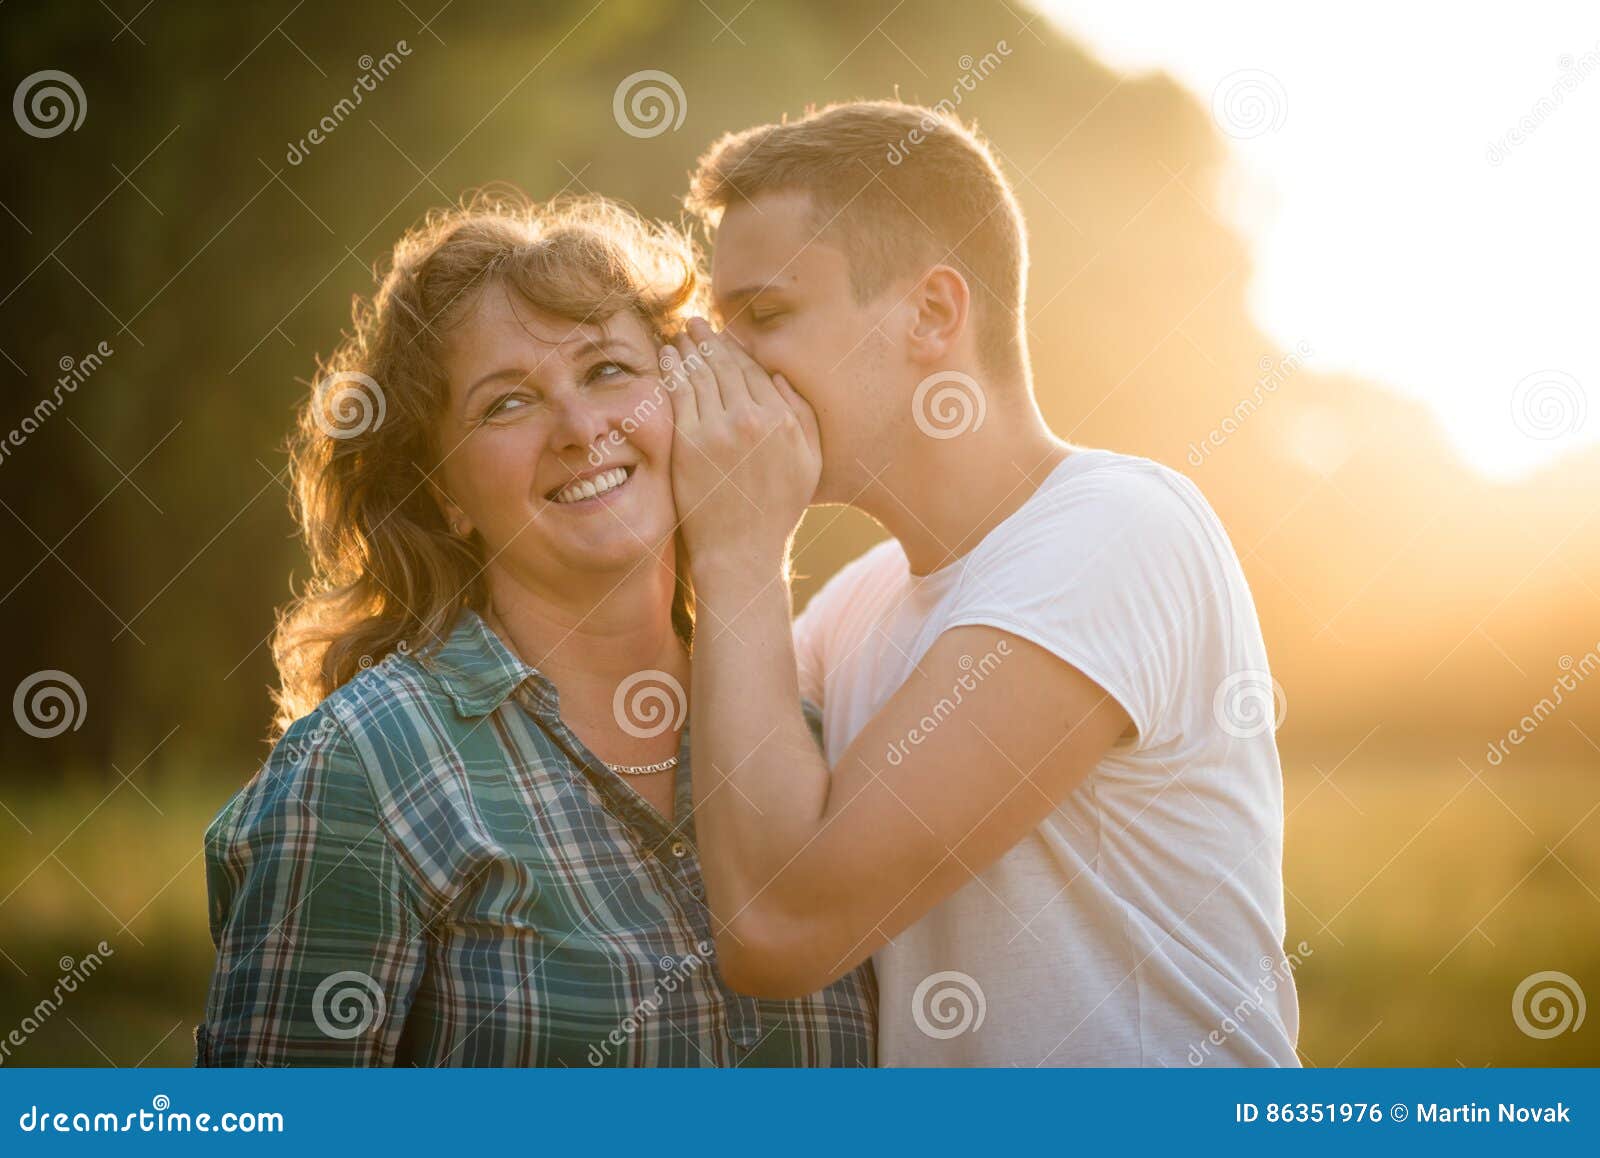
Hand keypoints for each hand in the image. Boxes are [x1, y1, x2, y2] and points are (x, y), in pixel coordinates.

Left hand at [665, 317, 820, 581]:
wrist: (741, 551)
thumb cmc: (777, 511)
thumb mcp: (809, 463)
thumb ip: (803, 416)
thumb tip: (781, 376)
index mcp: (782, 420)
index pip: (755, 370)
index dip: (737, 349)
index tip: (724, 336)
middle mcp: (752, 418)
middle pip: (726, 366)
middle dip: (709, 340)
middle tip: (696, 323)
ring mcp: (718, 429)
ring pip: (701, 375)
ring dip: (689, 349)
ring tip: (680, 335)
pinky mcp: (689, 442)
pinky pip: (679, 394)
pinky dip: (673, 371)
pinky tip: (668, 357)